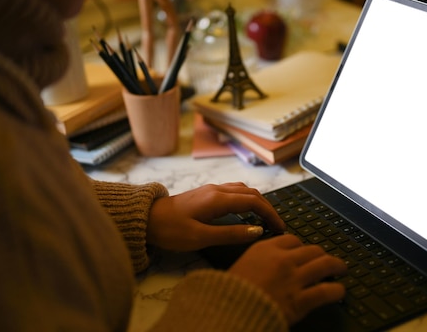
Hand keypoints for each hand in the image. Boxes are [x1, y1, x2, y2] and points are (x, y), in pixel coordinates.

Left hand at [147, 182, 285, 250]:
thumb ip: (230, 234)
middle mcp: (217, 190)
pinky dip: (247, 200)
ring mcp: (211, 190)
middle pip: (252, 193)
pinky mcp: (205, 194)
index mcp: (218, 199)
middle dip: (268, 207)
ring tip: (265, 218)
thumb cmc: (170, 230)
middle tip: (277, 225)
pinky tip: (246, 211)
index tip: (280, 227)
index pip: (254, 202)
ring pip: (243, 190)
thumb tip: (257, 231)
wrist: (146, 219)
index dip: (271, 214)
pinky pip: (234, 192)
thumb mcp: (201, 237)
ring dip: (258, 202)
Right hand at [229, 234, 346, 324]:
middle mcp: (282, 260)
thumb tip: (265, 266)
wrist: (227, 312)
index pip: (292, 240)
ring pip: (325, 264)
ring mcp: (294, 279)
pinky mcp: (300, 300)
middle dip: (321, 254)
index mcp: (265, 249)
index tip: (304, 251)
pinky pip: (326, 291)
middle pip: (312, 250)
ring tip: (341, 268)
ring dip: (337, 266)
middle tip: (325, 260)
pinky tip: (339, 291)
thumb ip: (257, 262)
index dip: (301, 246)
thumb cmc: (228, 294)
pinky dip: (337, 290)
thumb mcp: (239, 267)